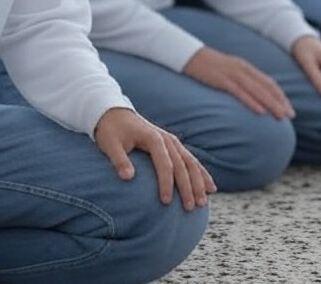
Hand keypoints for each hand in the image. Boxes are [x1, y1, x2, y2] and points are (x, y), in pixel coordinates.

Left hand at [93, 107, 214, 210]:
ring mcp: (172, 141)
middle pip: (182, 165)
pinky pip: (191, 161)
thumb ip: (119, 160)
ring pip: (191, 163)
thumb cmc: (111, 130)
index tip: (166, 202)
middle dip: (188, 187)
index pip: (164, 164)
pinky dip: (202, 174)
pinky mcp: (173, 145)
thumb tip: (128, 177)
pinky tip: (210, 187)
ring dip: (199, 182)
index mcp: (153, 138)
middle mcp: (166, 139)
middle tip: (190, 208)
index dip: (166, 183)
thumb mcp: (110, 144)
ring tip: (203, 202)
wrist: (113, 112)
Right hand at [182, 46, 293, 118]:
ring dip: (271, 104)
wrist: (187, 54)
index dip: (280, 95)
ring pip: (256, 91)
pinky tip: (260, 111)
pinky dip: (252, 102)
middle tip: (290, 116)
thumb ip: (239, 79)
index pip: (268, 82)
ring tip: (281, 116)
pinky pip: (240, 92)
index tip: (288, 107)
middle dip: (279, 102)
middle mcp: (242, 69)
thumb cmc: (206, 65)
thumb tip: (250, 93)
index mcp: (244, 67)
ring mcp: (231, 74)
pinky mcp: (221, 80)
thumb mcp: (227, 70)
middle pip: (265, 87)